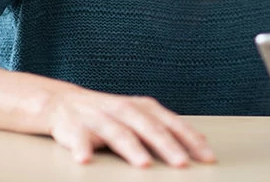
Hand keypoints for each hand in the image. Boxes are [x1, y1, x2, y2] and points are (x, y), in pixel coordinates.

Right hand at [43, 87, 214, 166]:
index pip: (173, 124)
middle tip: (182, 164)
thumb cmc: (109, 113)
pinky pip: (77, 139)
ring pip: (118, 133)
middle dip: (167, 146)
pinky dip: (81, 148)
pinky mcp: (74, 127)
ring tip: (143, 165)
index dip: (191, 140)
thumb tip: (201, 143)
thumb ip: (167, 128)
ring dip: (132, 149)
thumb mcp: (140, 116)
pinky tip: (85, 159)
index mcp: (144, 107)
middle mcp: (124, 109)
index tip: (207, 157)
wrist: (62, 103)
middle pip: (149, 128)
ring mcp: (99, 117)